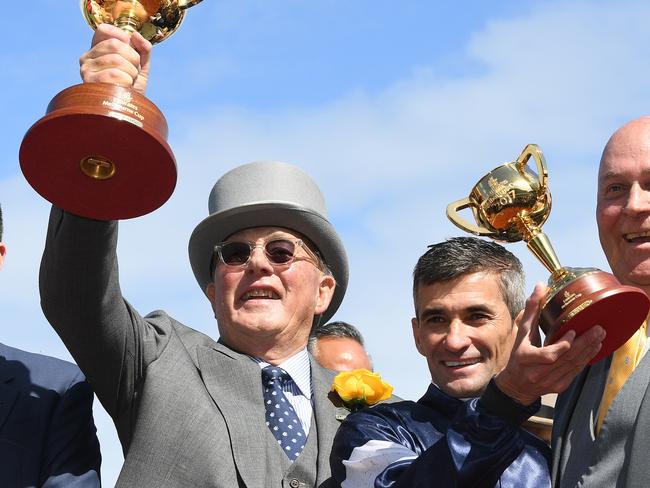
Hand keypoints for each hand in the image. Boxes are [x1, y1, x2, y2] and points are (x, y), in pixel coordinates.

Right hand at [79, 24, 151, 94]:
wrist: (129, 111)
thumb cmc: (133, 87)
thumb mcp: (140, 65)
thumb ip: (142, 48)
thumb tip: (135, 35)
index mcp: (96, 50)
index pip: (103, 30)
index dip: (121, 36)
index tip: (130, 48)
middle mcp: (87, 58)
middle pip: (115, 45)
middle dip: (133, 59)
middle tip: (133, 72)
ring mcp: (86, 70)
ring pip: (117, 60)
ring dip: (131, 73)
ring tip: (129, 82)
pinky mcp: (90, 83)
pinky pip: (115, 74)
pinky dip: (127, 82)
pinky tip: (124, 89)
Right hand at [495, 282, 605, 404]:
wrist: (516, 385)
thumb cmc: (518, 355)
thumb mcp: (522, 332)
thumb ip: (532, 310)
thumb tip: (541, 287)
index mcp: (526, 358)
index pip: (549, 355)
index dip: (563, 346)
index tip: (573, 332)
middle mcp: (538, 372)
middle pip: (567, 358)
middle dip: (585, 343)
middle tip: (598, 329)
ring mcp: (550, 381)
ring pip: (574, 365)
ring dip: (589, 350)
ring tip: (600, 336)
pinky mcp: (559, 386)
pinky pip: (575, 371)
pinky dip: (586, 359)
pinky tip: (594, 348)